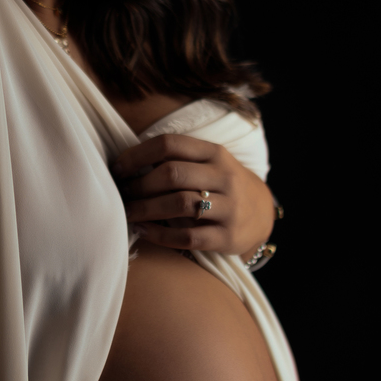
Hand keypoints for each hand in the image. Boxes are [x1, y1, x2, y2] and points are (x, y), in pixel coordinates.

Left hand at [111, 134, 275, 258]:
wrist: (261, 214)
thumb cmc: (221, 185)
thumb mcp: (209, 163)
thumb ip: (178, 159)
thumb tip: (127, 163)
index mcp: (214, 153)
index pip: (170, 144)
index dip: (138, 155)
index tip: (118, 168)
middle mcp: (224, 177)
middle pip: (172, 174)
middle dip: (140, 184)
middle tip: (122, 193)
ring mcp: (229, 207)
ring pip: (180, 204)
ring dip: (146, 208)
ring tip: (128, 212)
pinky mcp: (227, 236)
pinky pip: (188, 237)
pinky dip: (160, 234)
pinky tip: (143, 230)